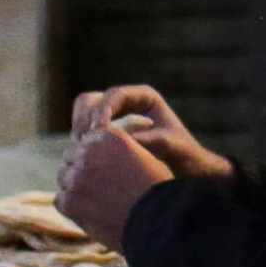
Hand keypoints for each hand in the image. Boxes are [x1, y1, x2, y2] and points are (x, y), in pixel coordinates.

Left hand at [57, 118, 195, 242]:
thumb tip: (103, 155)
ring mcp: (77, 177)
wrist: (159, 221)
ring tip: (97, 202)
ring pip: (64, 178)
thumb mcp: (144, 156)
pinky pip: (60, 200)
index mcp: (109, 136)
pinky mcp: (70, 201)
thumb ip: (118, 150)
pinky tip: (91, 213)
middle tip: (98, 188)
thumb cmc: (158, 191)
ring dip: (75, 188)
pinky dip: (72, 207)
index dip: (94, 155)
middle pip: (71, 157)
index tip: (103, 170)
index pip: (87, 141)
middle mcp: (89, 152)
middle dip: (81, 169)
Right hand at [66, 86, 228, 186]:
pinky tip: (85, 157)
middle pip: (92, 100)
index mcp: (144, 97)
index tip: (99, 130)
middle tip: (85, 142)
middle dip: (85, 119)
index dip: (103, 109)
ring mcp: (113, 118)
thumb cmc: (185, 156)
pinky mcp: (105, 135)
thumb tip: (123, 139)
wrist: (187, 172)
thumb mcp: (172, 146)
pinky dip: (81, 141)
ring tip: (82, 150)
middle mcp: (126, 104)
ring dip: (79, 130)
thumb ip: (152, 140)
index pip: (115, 95)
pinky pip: (83, 132)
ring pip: (83, 114)